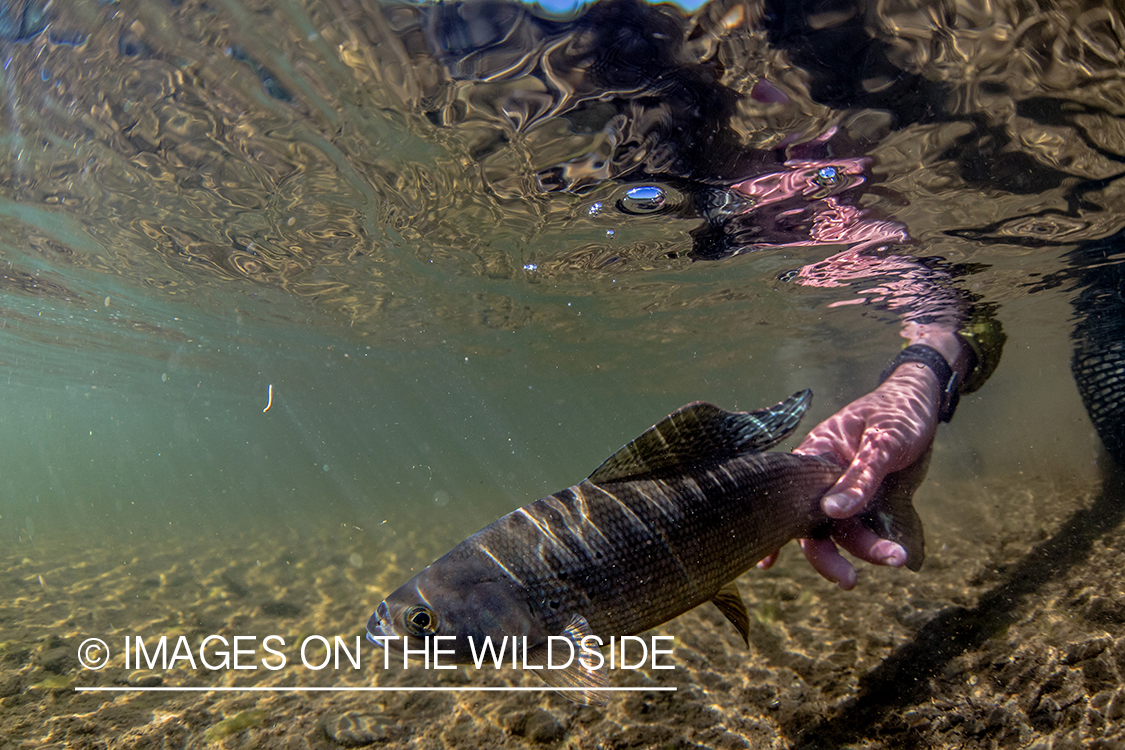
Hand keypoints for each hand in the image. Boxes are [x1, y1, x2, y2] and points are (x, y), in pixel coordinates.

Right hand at [757, 364, 942, 588]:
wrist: (925, 402)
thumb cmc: (899, 411)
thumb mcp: (883, 441)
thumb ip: (859, 476)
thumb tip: (831, 512)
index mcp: (817, 455)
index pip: (791, 498)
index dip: (778, 531)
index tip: (767, 563)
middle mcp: (826, 477)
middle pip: (816, 523)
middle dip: (829, 555)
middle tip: (849, 581)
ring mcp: (849, 489)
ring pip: (847, 529)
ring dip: (867, 549)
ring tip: (898, 557)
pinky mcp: (872, 499)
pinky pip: (866, 527)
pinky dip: (868, 546)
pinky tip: (871, 564)